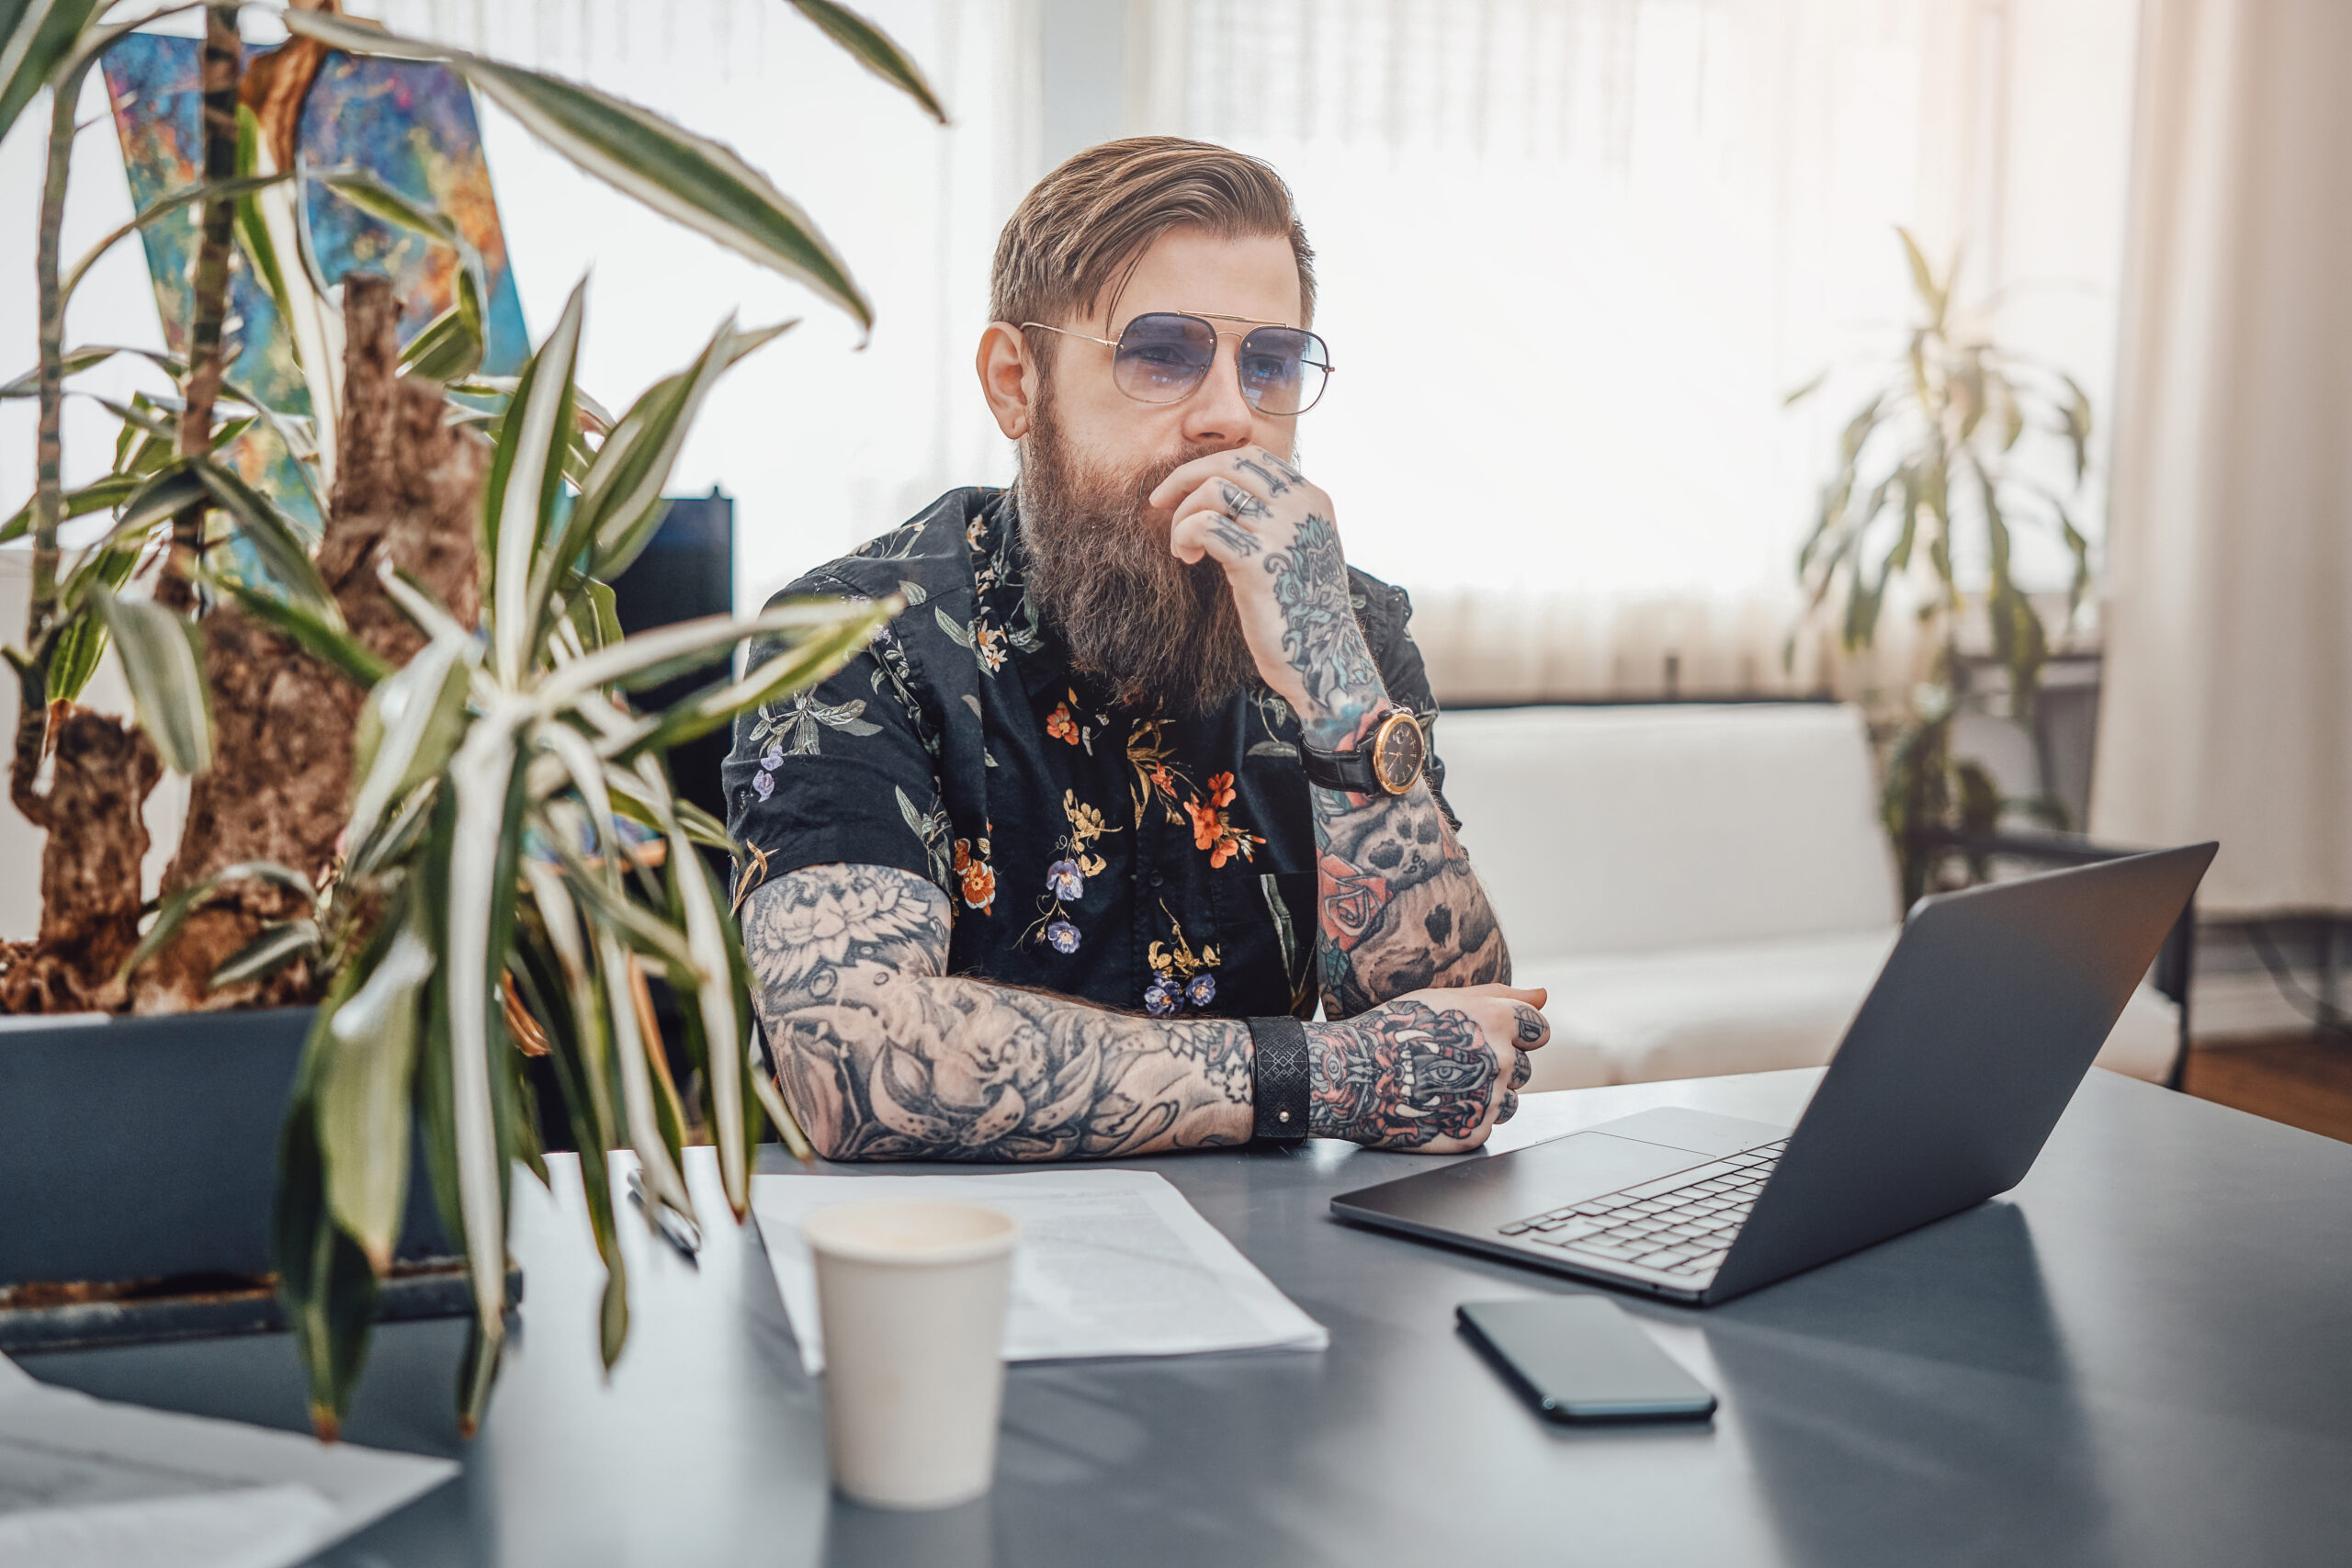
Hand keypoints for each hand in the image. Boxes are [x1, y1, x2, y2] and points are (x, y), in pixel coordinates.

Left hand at [1148, 447, 1383, 747]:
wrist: (1323, 660)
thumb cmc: (1301, 610)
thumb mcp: (1296, 549)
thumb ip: (1271, 517)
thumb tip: (1214, 493)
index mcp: (1311, 498)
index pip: (1251, 457)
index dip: (1207, 467)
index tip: (1179, 491)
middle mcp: (1301, 507)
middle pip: (1229, 464)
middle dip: (1184, 479)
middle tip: (1159, 505)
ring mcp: (1282, 531)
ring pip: (1213, 491)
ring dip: (1183, 516)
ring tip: (1183, 548)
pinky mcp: (1259, 562)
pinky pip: (1204, 526)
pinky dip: (1184, 536)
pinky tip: (1188, 558)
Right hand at [1305, 983, 1548, 1150]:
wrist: (1352, 1075)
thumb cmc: (1392, 1030)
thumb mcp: (1443, 999)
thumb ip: (1501, 995)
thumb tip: (1544, 996)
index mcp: (1495, 1021)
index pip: (1538, 1028)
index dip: (1517, 1033)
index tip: (1488, 1037)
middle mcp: (1500, 1060)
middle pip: (1525, 1066)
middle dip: (1498, 1065)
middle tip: (1449, 1062)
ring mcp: (1488, 1099)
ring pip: (1508, 1100)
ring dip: (1485, 1094)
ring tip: (1440, 1085)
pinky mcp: (1473, 1131)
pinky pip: (1484, 1124)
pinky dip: (1463, 1117)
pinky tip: (1434, 1104)